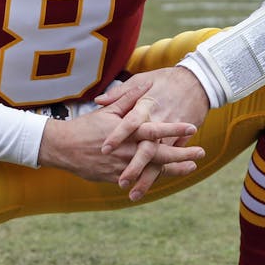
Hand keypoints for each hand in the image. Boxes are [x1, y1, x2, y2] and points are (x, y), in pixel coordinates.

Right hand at [36, 77, 203, 198]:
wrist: (63, 149)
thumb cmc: (86, 126)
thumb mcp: (107, 110)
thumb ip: (128, 98)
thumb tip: (145, 85)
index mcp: (127, 131)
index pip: (155, 129)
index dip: (175, 129)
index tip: (192, 127)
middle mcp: (127, 150)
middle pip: (160, 154)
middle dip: (182, 154)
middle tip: (201, 152)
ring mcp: (122, 166)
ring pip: (153, 170)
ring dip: (173, 169)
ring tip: (190, 167)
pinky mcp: (116, 177)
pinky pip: (139, 179)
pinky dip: (154, 178)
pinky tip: (167, 175)